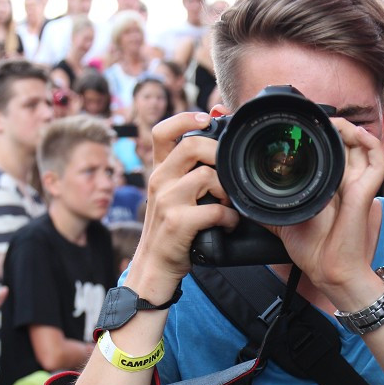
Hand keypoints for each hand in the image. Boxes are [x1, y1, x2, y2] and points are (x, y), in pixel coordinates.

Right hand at [136, 112, 238, 289]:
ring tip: (229, 204)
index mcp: (159, 171)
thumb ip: (188, 173)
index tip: (206, 118)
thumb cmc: (171, 229)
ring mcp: (167, 201)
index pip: (162, 131)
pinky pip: (214, 209)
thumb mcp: (172, 195)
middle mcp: (159, 181)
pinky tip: (228, 224)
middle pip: (192, 146)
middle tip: (228, 171)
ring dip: (227, 191)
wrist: (154, 266)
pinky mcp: (177, 222)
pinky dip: (229, 218)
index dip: (185, 118)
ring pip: (206, 176)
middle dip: (218, 153)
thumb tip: (215, 147)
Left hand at [268, 119, 383, 297]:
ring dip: (349, 128)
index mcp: (330, 186)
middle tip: (312, 121)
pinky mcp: (368, 192)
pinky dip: (369, 142)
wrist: (329, 270)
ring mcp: (359, 185)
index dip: (321, 137)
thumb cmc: (312, 249)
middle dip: (333, 127)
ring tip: (331, 122)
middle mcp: (346, 182)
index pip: (331, 152)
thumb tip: (243, 199)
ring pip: (364, 144)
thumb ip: (268, 207)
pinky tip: (351, 134)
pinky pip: (379, 160)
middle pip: (347, 143)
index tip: (301, 128)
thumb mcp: (282, 221)